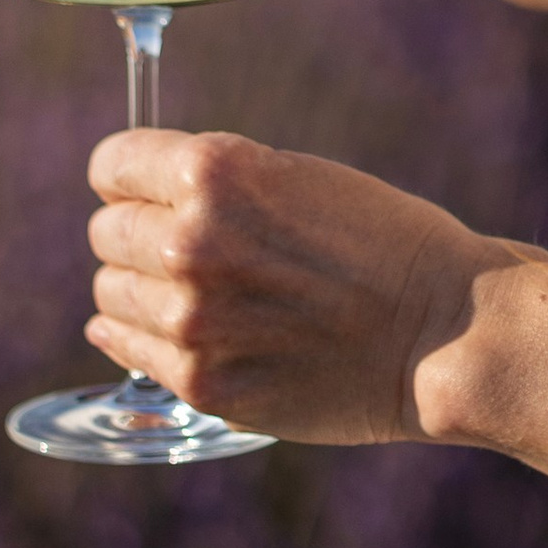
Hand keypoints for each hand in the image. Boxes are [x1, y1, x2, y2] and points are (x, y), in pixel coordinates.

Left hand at [85, 126, 489, 444]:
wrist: (442, 333)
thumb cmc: (383, 244)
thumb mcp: (298, 177)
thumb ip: (215, 187)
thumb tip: (135, 205)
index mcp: (215, 174)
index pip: (111, 165)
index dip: (130, 177)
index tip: (147, 190)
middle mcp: (189, 242)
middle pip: (106, 232)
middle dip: (138, 233)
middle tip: (191, 249)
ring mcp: (190, 319)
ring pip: (110, 293)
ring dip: (142, 289)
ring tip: (201, 294)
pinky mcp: (200, 382)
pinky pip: (128, 349)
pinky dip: (143, 338)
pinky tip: (184, 331)